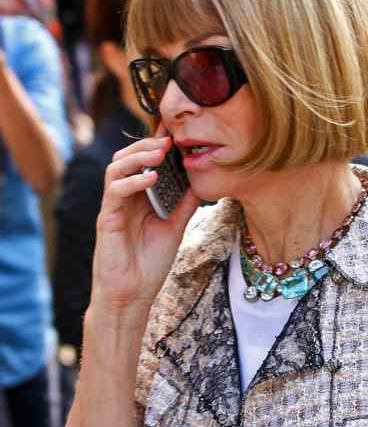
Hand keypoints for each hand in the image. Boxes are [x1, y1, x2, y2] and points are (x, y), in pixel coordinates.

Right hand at [91, 127, 199, 313]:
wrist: (132, 295)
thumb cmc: (150, 264)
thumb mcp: (175, 227)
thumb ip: (185, 204)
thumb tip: (201, 181)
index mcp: (140, 197)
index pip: (144, 162)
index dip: (156, 144)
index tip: (176, 131)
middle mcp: (125, 198)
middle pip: (127, 157)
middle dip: (147, 144)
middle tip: (169, 140)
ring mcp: (114, 206)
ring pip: (116, 167)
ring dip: (137, 156)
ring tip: (160, 154)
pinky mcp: (107, 218)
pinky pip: (114, 191)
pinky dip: (132, 181)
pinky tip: (151, 179)